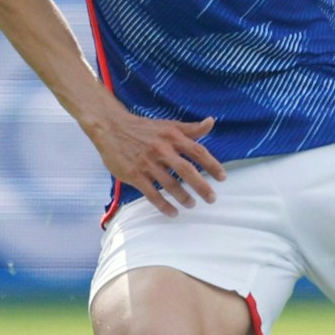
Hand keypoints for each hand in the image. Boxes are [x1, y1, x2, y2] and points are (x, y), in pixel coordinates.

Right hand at [87, 109, 225, 214]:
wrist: (111, 128)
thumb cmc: (144, 128)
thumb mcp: (168, 125)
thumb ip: (191, 128)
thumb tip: (211, 122)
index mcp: (172, 137)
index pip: (197, 152)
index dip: (212, 165)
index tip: (222, 178)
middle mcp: (162, 150)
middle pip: (186, 170)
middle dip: (201, 186)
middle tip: (212, 198)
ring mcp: (147, 163)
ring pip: (169, 184)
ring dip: (183, 197)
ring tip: (192, 205)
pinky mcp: (134, 175)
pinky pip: (151, 194)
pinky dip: (163, 205)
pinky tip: (173, 213)